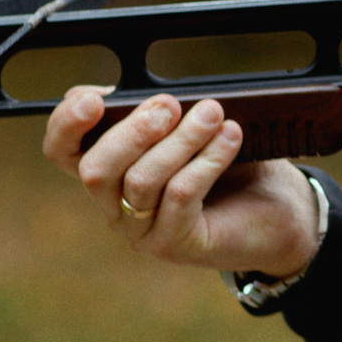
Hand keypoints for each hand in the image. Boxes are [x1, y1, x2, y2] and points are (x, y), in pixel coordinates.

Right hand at [40, 87, 320, 273]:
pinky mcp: (177, 245)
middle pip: (94, 171)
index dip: (66, 124)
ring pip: (140, 182)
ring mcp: (143, 230)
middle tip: (170, 106)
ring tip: (214, 114)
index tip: (95, 99)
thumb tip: (150, 95)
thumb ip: (162, 112)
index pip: (61, 150)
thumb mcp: (192, 128)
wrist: (280, 210)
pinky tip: (230, 138)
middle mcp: (115, 204)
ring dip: (180, 141)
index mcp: (111, 168)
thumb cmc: (233, 163)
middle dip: (131, 132)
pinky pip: (180, 197)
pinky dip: (205, 161)